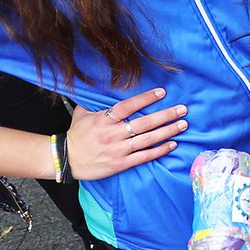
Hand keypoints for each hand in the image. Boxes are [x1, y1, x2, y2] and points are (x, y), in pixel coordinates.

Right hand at [66, 88, 187, 179]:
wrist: (66, 160)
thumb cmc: (77, 135)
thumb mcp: (82, 114)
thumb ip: (96, 102)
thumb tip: (103, 86)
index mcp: (104, 119)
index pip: (128, 106)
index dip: (146, 98)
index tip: (162, 92)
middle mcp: (113, 134)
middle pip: (144, 123)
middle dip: (166, 115)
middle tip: (183, 109)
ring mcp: (118, 149)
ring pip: (148, 139)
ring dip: (168, 131)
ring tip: (183, 125)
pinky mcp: (121, 163)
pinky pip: (144, 156)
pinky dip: (159, 150)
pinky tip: (172, 144)